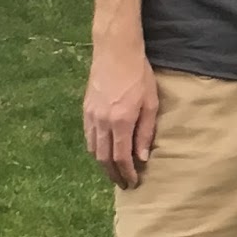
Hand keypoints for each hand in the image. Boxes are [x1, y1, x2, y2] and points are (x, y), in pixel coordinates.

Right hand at [82, 42, 157, 188]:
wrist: (115, 53)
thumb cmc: (139, 75)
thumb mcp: (151, 102)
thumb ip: (146, 131)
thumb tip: (141, 157)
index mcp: (120, 122)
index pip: (121, 157)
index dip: (127, 173)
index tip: (134, 183)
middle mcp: (102, 123)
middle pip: (104, 158)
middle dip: (114, 174)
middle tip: (124, 184)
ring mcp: (90, 117)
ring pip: (93, 150)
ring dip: (103, 165)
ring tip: (114, 172)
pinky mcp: (85, 110)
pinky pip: (88, 138)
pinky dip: (95, 150)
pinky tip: (103, 153)